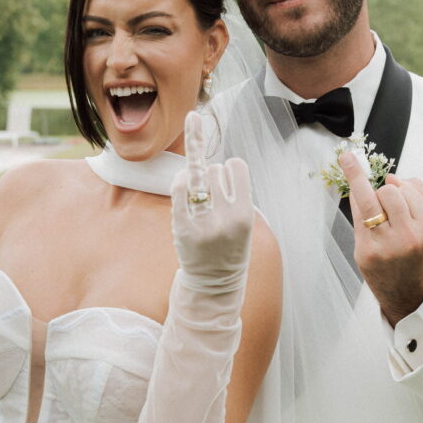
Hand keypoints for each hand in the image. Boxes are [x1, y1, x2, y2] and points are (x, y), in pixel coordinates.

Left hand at [171, 111, 252, 290]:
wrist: (214, 282)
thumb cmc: (230, 244)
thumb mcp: (243, 219)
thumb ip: (231, 189)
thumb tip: (195, 139)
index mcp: (245, 214)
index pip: (237, 166)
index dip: (232, 168)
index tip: (229, 177)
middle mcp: (225, 218)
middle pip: (216, 169)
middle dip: (215, 176)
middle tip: (215, 197)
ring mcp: (202, 223)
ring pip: (197, 175)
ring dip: (197, 177)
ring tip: (201, 196)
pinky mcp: (182, 227)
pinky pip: (178, 189)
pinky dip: (180, 181)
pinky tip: (182, 181)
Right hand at [339, 151, 422, 325]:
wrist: (411, 293)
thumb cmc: (382, 271)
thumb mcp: (361, 250)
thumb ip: (360, 217)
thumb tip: (359, 183)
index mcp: (376, 247)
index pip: (364, 201)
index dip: (354, 175)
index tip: (347, 157)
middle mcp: (401, 239)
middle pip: (387, 191)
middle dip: (379, 194)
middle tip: (380, 208)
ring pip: (405, 188)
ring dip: (395, 192)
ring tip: (394, 208)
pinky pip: (422, 191)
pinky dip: (411, 190)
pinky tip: (406, 202)